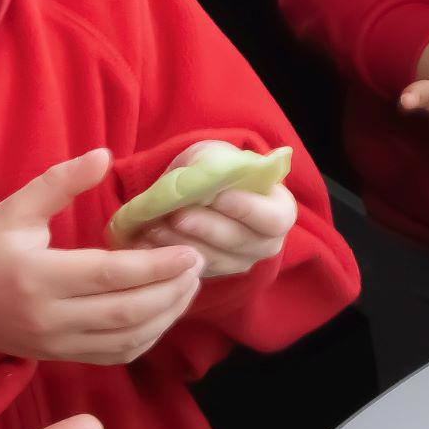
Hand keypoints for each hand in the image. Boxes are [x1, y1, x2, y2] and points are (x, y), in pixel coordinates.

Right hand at [0, 152, 203, 382]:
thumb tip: (104, 155)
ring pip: (127, 339)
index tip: (190, 251)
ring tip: (190, 286)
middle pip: (126, 312)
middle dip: (171, 291)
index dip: (155, 265)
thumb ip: (59, 182)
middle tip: (199, 266)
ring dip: (167, 315)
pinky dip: (148, 336)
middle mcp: (49, 317)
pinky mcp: (64, 357)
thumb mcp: (13, 210)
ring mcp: (58, 344)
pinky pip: (117, 355)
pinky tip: (165, 312)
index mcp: (36, 276)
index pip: (109, 275)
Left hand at [131, 141, 295, 278]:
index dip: (247, 209)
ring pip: (213, 259)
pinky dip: (169, 255)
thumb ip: (210, 165)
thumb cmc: (218, 169)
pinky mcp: (213, 272)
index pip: (273, 219)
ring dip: (182, 244)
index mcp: (280, 211)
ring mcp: (240, 262)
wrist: (206, 188)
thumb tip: (195, 181)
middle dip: (206, 228)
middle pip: (239, 242)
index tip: (218, 197)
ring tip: (154, 227)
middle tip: (177, 215)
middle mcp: (266, 243)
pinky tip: (147, 242)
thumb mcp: (216, 155)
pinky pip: (193, 269)